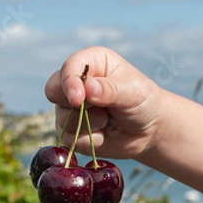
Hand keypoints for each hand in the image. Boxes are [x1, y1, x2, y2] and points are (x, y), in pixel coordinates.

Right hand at [45, 46, 164, 158]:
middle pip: (53, 90)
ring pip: (62, 118)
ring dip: (88, 124)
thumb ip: (109, 89)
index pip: (69, 68)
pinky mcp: (72, 130)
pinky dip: (89, 140)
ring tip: (109, 120)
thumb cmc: (143, 101)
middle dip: (71, 104)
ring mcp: (71, 108)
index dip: (69, 82)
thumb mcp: (131, 91)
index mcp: (91, 62)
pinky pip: (69, 138)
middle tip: (91, 109)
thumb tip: (87, 88)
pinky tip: (105, 134)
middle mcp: (77, 83)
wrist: (150, 130)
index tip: (77, 99)